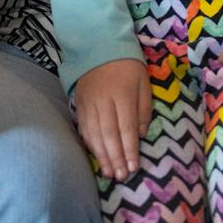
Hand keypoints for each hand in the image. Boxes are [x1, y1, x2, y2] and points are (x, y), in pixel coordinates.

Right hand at [74, 58, 151, 178]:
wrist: (98, 45)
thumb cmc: (127, 66)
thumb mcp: (143, 82)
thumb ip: (144, 109)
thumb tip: (141, 135)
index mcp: (122, 94)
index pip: (126, 127)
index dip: (130, 149)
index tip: (134, 168)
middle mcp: (103, 100)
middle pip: (109, 134)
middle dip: (115, 157)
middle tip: (121, 176)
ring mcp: (88, 102)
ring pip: (94, 133)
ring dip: (101, 155)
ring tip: (108, 172)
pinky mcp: (78, 103)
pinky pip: (83, 127)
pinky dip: (89, 144)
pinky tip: (95, 156)